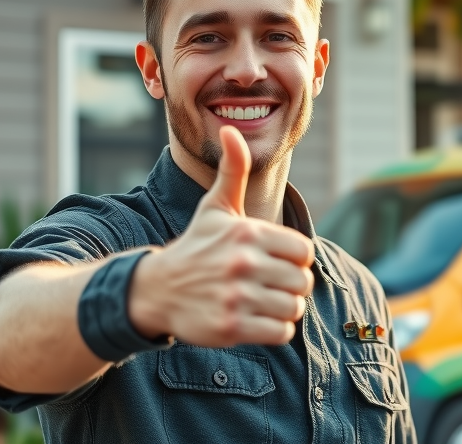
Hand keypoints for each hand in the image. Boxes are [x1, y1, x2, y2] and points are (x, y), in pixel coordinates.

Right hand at [129, 126, 314, 345]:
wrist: (157, 289)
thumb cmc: (196, 246)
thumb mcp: (216, 207)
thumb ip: (233, 170)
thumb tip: (231, 129)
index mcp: (248, 233)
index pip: (304, 251)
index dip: (295, 259)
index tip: (277, 261)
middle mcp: (243, 263)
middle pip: (303, 282)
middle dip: (291, 286)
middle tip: (271, 285)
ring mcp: (237, 296)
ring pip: (294, 309)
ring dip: (284, 309)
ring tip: (263, 302)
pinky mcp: (231, 326)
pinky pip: (280, 333)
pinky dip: (274, 330)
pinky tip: (257, 319)